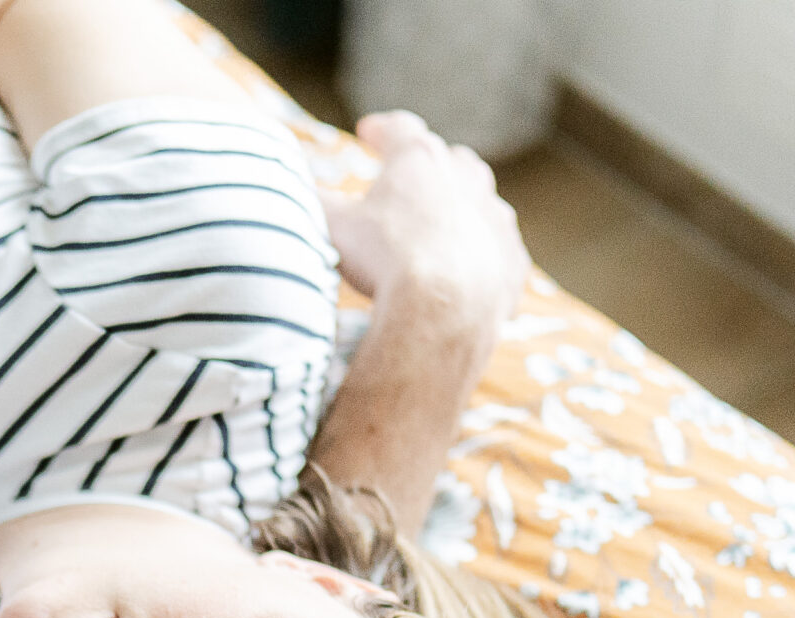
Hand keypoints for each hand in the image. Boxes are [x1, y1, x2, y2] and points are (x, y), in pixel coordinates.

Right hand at [321, 111, 529, 330]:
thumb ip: (311, 201)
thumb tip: (282, 188)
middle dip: (431, 165)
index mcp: (419, 160)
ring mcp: (496, 220)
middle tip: (412, 178)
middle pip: (451, 160)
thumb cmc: (385, 259)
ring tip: (443, 224)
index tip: (368, 131)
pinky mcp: (512, 262)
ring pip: (482, 202)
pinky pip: (499, 253)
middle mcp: (466, 180)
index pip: (399, 130)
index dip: (380, 130)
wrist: (445, 310)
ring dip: (463, 208)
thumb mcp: (333, 226)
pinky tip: (469, 272)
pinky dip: (483, 258)